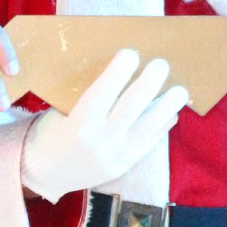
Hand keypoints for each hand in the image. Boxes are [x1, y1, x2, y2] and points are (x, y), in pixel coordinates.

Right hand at [20, 50, 188, 201]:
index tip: (131, 53)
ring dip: (166, 107)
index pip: (102, 93)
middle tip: (162, 63)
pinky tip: (172, 113)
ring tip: (180, 90)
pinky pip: (148, 144)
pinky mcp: (124, 165)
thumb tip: (120, 75)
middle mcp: (99, 139)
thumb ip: (88, 98)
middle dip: (148, 84)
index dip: (118, 73)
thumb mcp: (61, 112)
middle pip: (130, 108)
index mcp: (78, 122)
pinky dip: (161, 127)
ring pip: (146, 128)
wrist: (45, 173)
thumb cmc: (52, 133)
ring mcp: (114, 155)